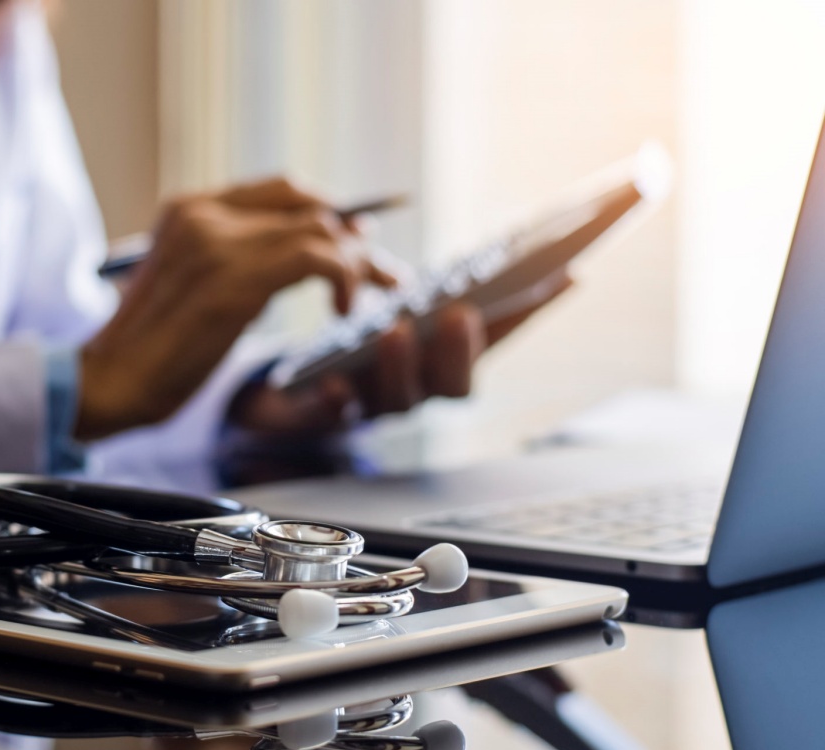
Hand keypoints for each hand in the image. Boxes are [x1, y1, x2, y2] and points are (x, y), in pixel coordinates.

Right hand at [75, 177, 395, 439]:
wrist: (109, 381)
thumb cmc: (151, 350)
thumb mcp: (191, 286)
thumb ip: (235, 260)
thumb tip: (303, 251)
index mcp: (188, 210)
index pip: (281, 190)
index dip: (329, 211)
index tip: (359, 240)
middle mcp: (203, 214)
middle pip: (308, 205)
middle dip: (356, 238)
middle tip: (385, 274)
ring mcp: (218, 241)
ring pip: (320, 229)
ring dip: (359, 263)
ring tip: (371, 297)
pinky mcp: (235, 278)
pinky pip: (317, 258)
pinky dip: (343, 280)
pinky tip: (339, 311)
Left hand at [228, 275, 572, 434]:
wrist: (285, 384)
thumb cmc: (358, 337)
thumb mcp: (400, 298)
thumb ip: (445, 279)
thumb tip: (489, 233)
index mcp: (442, 356)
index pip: (499, 336)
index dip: (531, 312)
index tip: (564, 275)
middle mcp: (418, 386)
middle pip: (455, 385)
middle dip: (461, 350)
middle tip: (460, 314)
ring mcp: (376, 405)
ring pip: (400, 400)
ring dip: (401, 365)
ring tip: (393, 330)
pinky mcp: (328, 414)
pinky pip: (336, 416)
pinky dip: (338, 400)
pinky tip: (333, 379)